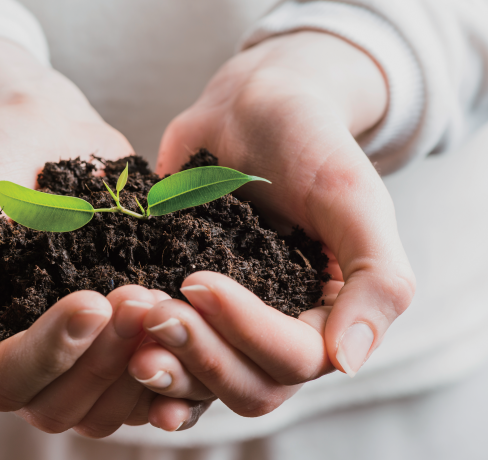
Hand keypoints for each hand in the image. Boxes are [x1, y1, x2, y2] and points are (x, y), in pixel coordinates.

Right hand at [0, 34, 180, 436]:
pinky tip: (195, 330)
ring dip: (140, 365)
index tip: (91, 301)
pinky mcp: (119, 337)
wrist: (37, 128)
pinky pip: (147, 381)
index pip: (6, 383)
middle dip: (103, 358)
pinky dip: (173, 369)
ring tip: (165, 302)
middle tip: (138, 296)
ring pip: (108, 405)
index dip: (50, 353)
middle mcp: (25, 359)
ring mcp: (76, 353)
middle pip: (61, 406)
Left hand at [129, 31, 415, 425]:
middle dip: (201, 357)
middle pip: (249, 387)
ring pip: (205, 384)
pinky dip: (145, 363)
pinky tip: (118, 349)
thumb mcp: (353, 199)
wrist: (251, 107)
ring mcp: (230, 323)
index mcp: (327, 315)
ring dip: (168, 368)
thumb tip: (348, 363)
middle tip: (154, 311)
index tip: (198, 280)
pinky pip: (171, 355)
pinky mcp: (187, 307)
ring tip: (129, 324)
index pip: (295, 360)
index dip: (246, 333)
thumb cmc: (309, 142)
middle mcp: (280, 330)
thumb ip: (376, 279)